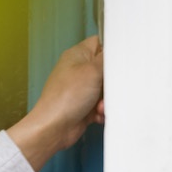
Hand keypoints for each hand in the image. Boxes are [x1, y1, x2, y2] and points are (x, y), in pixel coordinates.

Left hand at [6, 36, 104, 171]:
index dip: (111, 52)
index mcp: (77, 55)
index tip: (118, 61)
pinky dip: (103, 111)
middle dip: (111, 82)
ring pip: (106, 89)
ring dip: (107, 99)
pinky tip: (98, 114)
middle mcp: (79, 71)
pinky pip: (102, 105)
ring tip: (99, 105)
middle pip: (107, 69)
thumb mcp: (92, 70)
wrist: (54, 127)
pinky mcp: (84, 105)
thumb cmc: (64, 97)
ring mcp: (81, 89)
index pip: (100, 43)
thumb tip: (115, 51)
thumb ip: (107, 58)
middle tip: (107, 87)